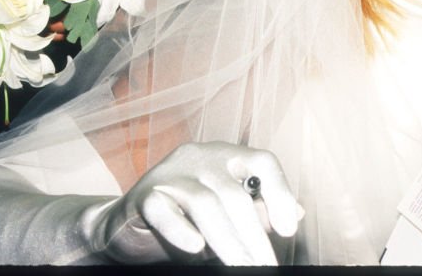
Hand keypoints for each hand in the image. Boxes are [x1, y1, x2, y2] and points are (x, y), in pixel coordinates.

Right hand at [86, 141, 300, 264]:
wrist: (125, 227)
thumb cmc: (186, 221)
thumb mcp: (227, 218)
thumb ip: (257, 212)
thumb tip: (296, 214)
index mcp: (227, 156)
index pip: (262, 161)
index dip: (280, 192)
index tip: (289, 230)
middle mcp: (200, 157)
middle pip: (235, 192)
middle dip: (253, 235)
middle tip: (265, 266)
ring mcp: (170, 174)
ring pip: (205, 204)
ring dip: (227, 241)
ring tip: (242, 267)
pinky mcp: (143, 195)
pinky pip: (163, 209)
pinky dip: (181, 229)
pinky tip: (195, 248)